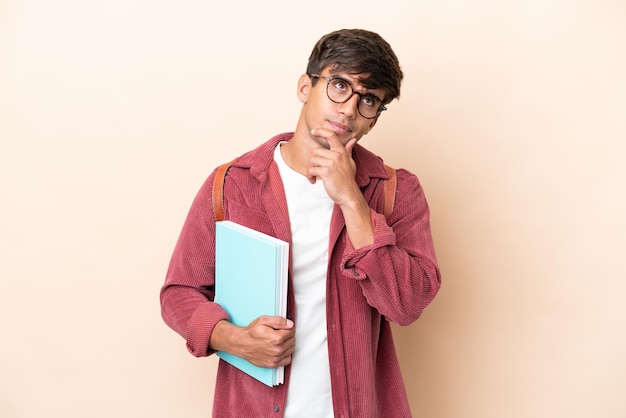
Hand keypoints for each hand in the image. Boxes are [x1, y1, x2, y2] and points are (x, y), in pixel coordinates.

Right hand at [211, 316, 294, 367]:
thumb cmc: (251, 333)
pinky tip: (280, 349)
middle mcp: (277, 349)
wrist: (241, 344)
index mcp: (276, 338)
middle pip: (293, 340)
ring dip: (288, 344)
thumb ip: (278, 321)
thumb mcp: (263, 320)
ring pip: (291, 349)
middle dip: (289, 335)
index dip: (288, 327)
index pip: (292, 331)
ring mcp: (276, 358)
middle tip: (281, 333)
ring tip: (279, 340)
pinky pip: (287, 360)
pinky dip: (286, 354)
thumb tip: (290, 324)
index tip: (284, 327)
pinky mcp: (273, 364)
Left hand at [308, 128, 374, 247]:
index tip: (314, 131)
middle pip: (316, 151)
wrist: (349, 194)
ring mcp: (332, 163)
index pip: (331, 136)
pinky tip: (315, 180)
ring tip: (317, 175)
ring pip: (312, 160)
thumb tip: (353, 140)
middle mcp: (337, 155)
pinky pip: (311, 169)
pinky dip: (311, 175)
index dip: (321, 131)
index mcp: (342, 152)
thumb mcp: (350, 163)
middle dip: (314, 161)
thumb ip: (348, 151)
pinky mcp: (326, 172)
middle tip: (318, 169)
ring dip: (312, 169)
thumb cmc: (348, 180)